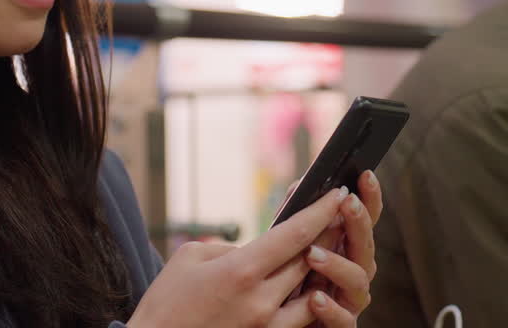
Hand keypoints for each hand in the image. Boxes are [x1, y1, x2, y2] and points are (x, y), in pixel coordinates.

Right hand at [128, 187, 350, 327]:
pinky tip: (311, 287)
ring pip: (312, 294)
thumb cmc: (166, 301)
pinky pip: (298, 320)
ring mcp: (266, 326)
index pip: (294, 234)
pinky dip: (309, 301)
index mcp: (241, 270)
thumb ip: (229, 249)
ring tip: (329, 251)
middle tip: (340, 215)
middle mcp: (260, 299)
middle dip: (328, 235)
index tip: (336, 193)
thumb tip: (254, 250)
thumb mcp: (191, 259)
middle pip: (309, 260)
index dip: (320, 211)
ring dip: (323, 271)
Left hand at [299, 170, 382, 325]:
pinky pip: (343, 320)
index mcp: (346, 248)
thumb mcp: (289, 247)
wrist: (277, 323)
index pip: (364, 219)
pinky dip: (331, 309)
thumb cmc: (286, 282)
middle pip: (365, 245)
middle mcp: (354, 271)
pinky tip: (316, 298)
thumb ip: (296, 219)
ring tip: (313, 254)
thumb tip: (301, 184)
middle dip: (358, 222)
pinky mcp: (340, 326)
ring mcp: (350, 300)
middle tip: (347, 203)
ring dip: (338, 264)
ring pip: (358, 281)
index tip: (365, 174)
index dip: (369, 198)